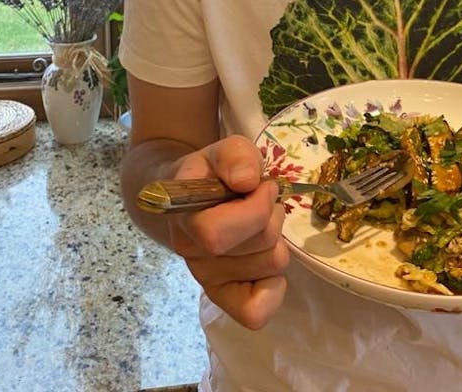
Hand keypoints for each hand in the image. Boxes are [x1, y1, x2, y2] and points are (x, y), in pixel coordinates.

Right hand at [165, 134, 289, 328]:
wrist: (190, 194)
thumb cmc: (212, 172)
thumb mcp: (224, 150)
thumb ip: (236, 156)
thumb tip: (246, 181)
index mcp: (184, 216)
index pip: (217, 234)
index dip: (254, 209)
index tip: (262, 186)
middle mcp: (191, 253)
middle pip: (259, 246)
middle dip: (273, 216)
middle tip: (263, 199)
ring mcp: (206, 278)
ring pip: (270, 267)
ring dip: (277, 239)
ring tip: (259, 222)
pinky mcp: (224, 297)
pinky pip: (256, 312)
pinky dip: (274, 286)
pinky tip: (264, 258)